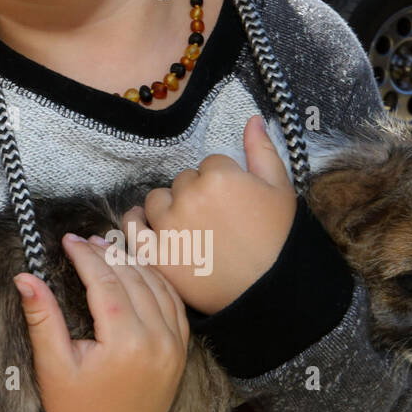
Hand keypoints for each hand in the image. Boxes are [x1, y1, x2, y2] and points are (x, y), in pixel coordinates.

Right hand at [15, 233, 189, 411]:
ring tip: (107, 248)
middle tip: (83, 241)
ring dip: (132, 262)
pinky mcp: (180, 351)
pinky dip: (157, 281)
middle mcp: (157, 340)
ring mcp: (174, 346)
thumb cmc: (79, 410)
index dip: (84, 256)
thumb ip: (42, 318)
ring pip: (157, 285)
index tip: (68, 240)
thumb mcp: (53, 366)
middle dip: (106, 253)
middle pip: (132, 278)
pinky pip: (174, 304)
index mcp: (125, 343)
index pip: (105, 282)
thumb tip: (24, 278)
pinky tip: (138, 270)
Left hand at [141, 114, 296, 314]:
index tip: (231, 204)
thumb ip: (261, 150)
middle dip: (194, 195)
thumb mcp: (280, 189)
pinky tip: (144, 223)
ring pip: (156, 201)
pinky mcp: (156, 255)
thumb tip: (251, 118)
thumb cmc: (280, 241)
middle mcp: (188, 196)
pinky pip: (132, 228)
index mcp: (218, 176)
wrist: (273, 293)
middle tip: (214, 221)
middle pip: (181, 182)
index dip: (220, 183)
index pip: (208, 165)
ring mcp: (168, 226)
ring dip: (166, 208)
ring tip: (187, 227)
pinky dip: (135, 222)